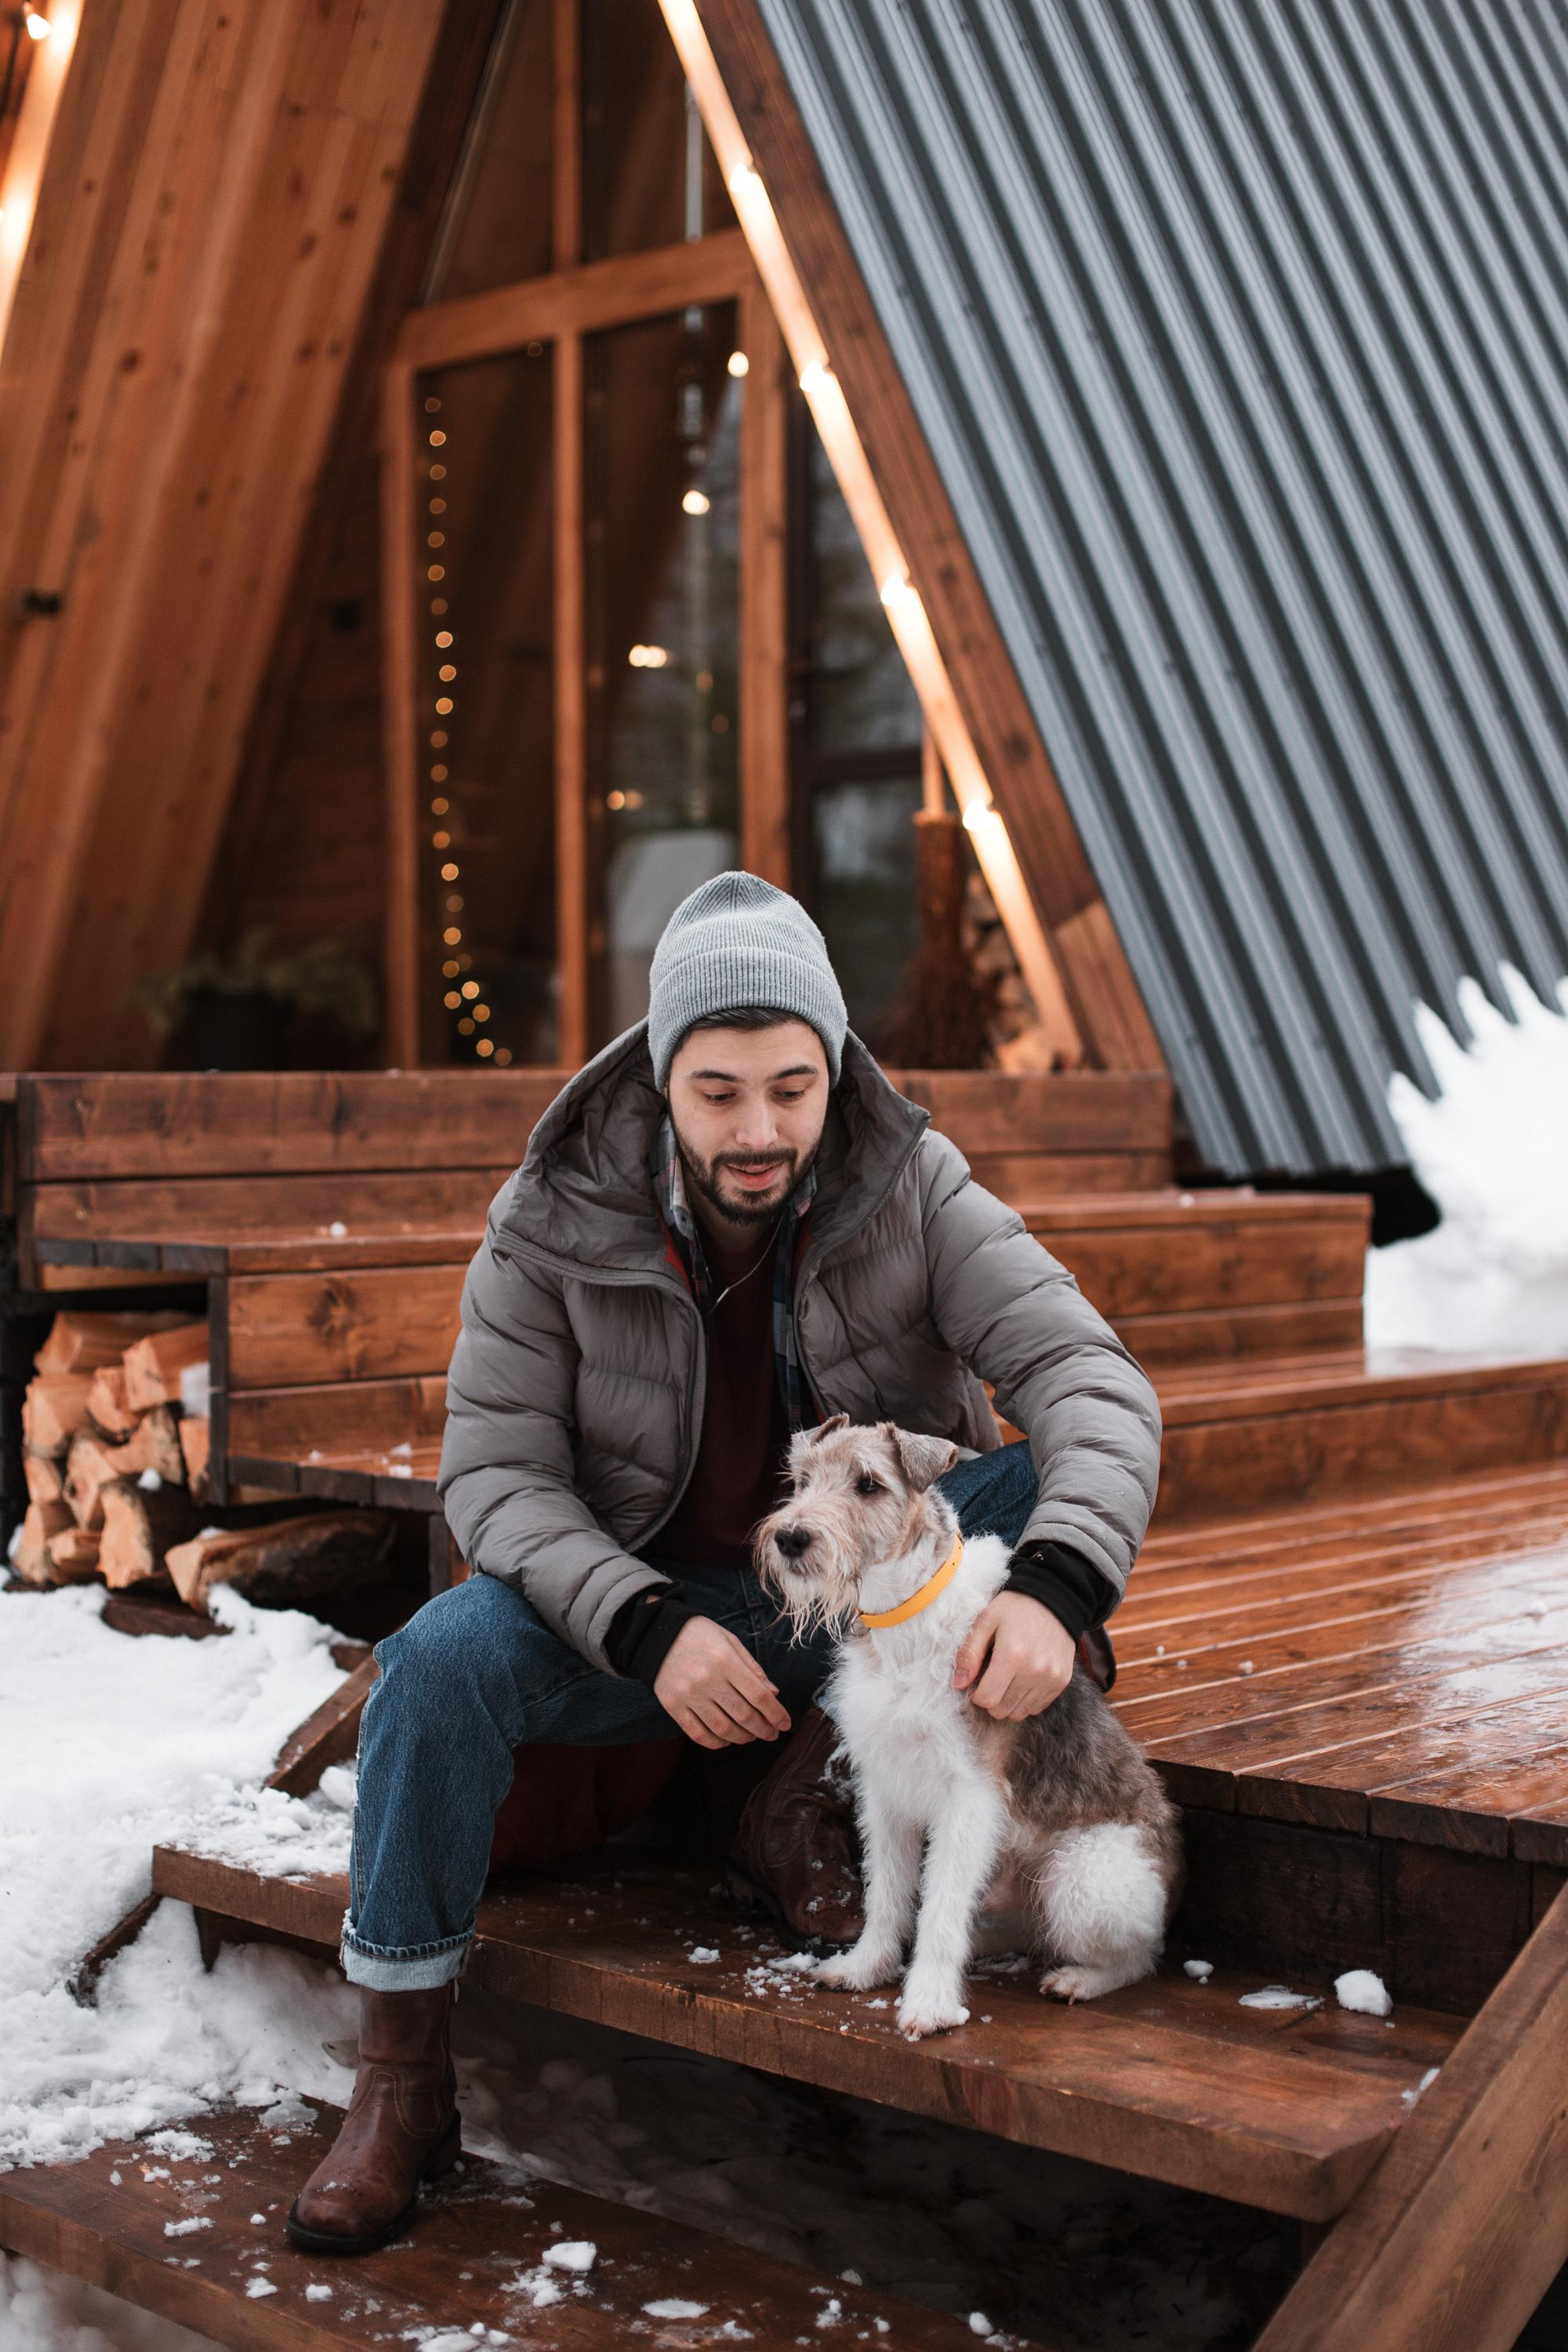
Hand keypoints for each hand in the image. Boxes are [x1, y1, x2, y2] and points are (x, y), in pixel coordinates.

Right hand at [653, 1616, 792, 1750]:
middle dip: (764, 1730)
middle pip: (744, 1716)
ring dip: (743, 1738)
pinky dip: (717, 1742)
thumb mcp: (730, 1641)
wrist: (657, 1634)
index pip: (759, 1696)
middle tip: (772, 1733)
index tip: (785, 1723)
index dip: (776, 1714)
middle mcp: (707, 1679)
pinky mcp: (672, 1706)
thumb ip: (752, 1668)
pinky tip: (727, 1739)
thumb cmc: (701, 1636)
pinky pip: (698, 1734)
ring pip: (723, 1729)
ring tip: (751, 1736)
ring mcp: (688, 1695)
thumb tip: (774, 1694)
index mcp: (725, 1660)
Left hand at [952, 1591, 1075, 1719]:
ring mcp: (1051, 1678)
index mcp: (1012, 1655)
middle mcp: (1034, 1671)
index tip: (978, 1678)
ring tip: (1008, 1677)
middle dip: (991, 1698)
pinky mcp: (1061, 1681)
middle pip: (1002, 1710)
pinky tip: (1023, 1678)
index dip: (976, 1693)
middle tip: (992, 1676)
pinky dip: (1026, 1698)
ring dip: (1008, 1700)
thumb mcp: (986, 1620)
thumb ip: (969, 1652)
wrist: (1056, 1597)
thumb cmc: (1016, 1607)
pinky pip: (1037, 1707)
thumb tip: (959, 1683)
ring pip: (1019, 1713)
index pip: (987, 1699)